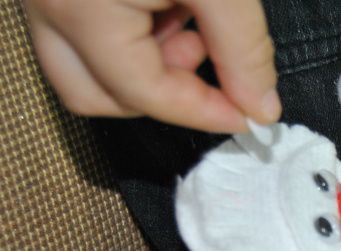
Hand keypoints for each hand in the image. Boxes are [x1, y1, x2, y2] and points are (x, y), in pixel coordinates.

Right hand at [24, 0, 279, 132]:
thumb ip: (242, 47)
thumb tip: (260, 105)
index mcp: (79, 8)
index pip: (146, 93)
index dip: (205, 111)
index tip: (250, 112)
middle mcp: (44, 4)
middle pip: (96, 95)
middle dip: (163, 96)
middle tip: (208, 66)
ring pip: (82, 67)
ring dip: (144, 65)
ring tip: (188, 23)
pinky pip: (81, 33)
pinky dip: (128, 36)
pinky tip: (165, 5)